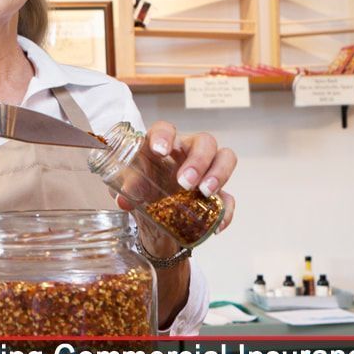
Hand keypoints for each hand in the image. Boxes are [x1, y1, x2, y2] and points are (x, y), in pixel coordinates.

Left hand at [115, 121, 236, 233]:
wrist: (153, 219)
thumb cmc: (143, 190)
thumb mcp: (130, 189)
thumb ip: (127, 189)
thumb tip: (125, 199)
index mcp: (163, 144)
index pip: (166, 129)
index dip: (164, 136)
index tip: (160, 151)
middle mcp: (187, 152)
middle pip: (204, 141)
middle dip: (198, 161)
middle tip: (185, 183)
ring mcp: (206, 170)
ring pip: (225, 157)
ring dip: (218, 174)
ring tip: (205, 194)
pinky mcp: (217, 193)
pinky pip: (228, 197)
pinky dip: (224, 211)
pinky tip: (216, 224)